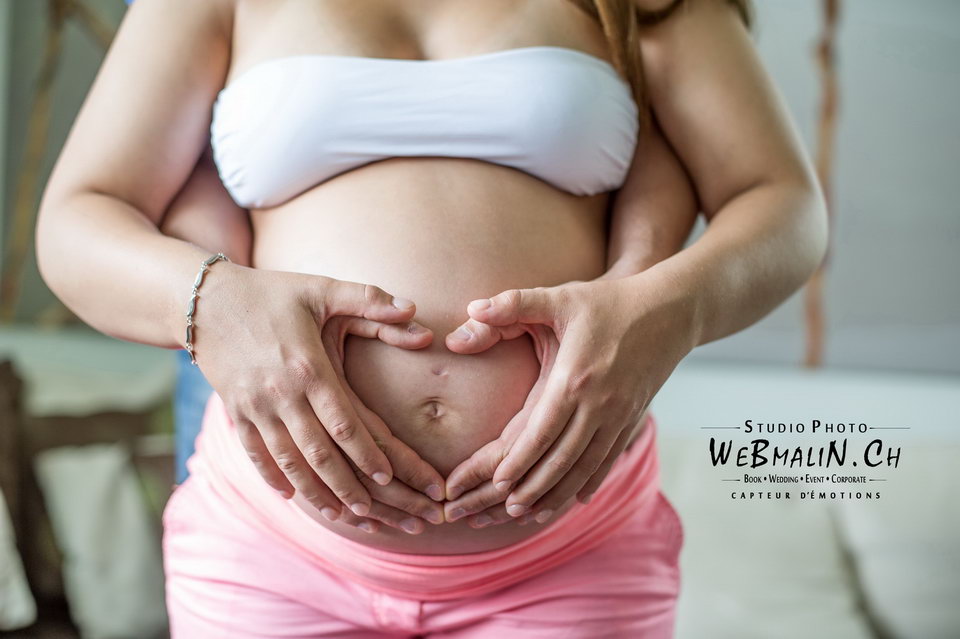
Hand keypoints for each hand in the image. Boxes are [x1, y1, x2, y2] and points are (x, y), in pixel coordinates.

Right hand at [193, 263, 444, 520]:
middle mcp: (280, 394)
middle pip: (318, 454)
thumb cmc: (271, 292)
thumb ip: (369, 299)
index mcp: (308, 368)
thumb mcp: (321, 288)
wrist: (203, 300)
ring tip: (341, 515)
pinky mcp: (235, 412)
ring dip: (315, 492)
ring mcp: (254, 407)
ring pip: (288, 462)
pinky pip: (255, 455)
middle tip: (373, 512)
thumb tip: (415, 309)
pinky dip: (274, 479)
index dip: (366, 453)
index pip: (343, 423)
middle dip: (347, 486)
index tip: (388, 476)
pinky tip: (291, 497)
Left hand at [443, 276, 694, 522]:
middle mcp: (599, 402)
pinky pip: (609, 458)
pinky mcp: (633, 417)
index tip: (498, 483)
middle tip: (508, 510)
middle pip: (563, 457)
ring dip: (559, 493)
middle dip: (534, 487)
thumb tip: (472, 306)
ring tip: (533, 514)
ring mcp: (620, 414)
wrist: (671, 310)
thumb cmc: (609, 302)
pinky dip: (591, 482)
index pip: (543, 430)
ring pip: (587, 466)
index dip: (520, 460)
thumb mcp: (561, 297)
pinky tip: (577, 500)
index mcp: (575, 377)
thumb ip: (515, 302)